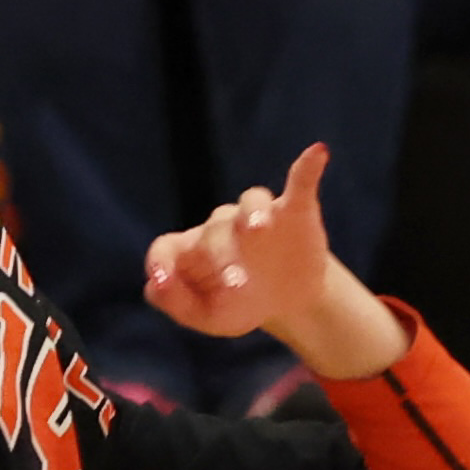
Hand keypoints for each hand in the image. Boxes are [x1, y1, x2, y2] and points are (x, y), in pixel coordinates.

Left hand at [144, 145, 332, 340]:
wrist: (288, 302)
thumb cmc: (238, 305)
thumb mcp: (209, 316)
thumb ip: (177, 304)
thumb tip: (151, 287)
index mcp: (191, 251)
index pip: (165, 248)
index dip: (160, 263)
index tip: (161, 279)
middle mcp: (220, 226)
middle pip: (214, 234)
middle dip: (223, 260)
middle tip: (236, 286)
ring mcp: (257, 215)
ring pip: (250, 202)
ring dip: (253, 214)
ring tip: (259, 228)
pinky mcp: (294, 211)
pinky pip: (300, 183)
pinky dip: (307, 168)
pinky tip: (318, 152)